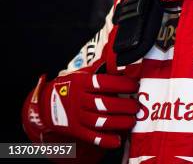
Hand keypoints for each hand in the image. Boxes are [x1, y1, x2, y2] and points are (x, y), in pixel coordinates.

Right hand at [23, 72, 138, 148]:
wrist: (46, 103)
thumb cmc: (73, 85)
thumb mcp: (84, 73)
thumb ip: (102, 68)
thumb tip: (124, 60)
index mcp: (81, 83)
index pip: (103, 83)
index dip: (121, 84)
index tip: (134, 85)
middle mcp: (78, 100)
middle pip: (103, 104)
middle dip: (124, 106)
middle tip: (136, 106)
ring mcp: (76, 116)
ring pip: (99, 121)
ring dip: (119, 122)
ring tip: (132, 121)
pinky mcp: (76, 130)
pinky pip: (91, 137)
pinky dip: (105, 140)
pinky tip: (117, 140)